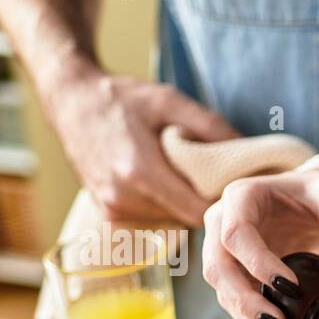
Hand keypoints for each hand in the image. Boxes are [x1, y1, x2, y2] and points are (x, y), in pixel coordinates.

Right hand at [47, 67, 238, 223]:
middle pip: (186, 218)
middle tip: (212, 176)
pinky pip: (152, 219)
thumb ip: (211, 127)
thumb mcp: (170, 100)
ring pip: (170, 221)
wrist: (69, 99)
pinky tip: (163, 180)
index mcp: (140, 173)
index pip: (197, 211)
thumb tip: (249, 153)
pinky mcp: (108, 214)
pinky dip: (164, 204)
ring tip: (182, 174)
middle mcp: (123, 198)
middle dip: (203, 201)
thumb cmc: (121, 97)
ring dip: (182, 203)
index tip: (233, 188)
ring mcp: (112, 209)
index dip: (220, 203)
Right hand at [201, 169, 318, 318]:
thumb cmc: (315, 192)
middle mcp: (221, 224)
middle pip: (218, 269)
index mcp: (241, 198)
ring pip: (223, 292)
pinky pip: (236, 304)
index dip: (258, 264)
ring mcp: (223, 252)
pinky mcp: (235, 275)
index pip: (236, 234)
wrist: (304, 199)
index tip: (291, 288)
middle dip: (246, 302)